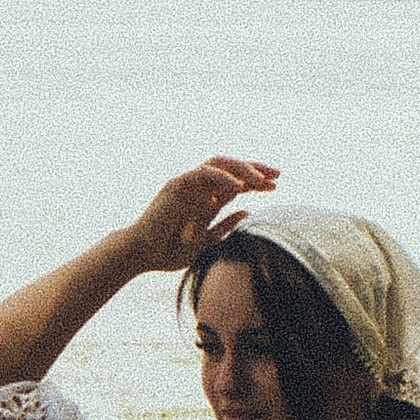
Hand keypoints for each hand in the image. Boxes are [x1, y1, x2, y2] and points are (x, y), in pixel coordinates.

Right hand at [123, 156, 279, 276]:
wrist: (142, 255)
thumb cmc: (169, 251)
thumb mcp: (206, 242)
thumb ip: (224, 227)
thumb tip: (248, 213)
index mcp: (207, 200)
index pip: (236, 183)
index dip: (257, 182)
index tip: (276, 185)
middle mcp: (199, 188)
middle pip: (231, 168)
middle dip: (255, 168)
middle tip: (276, 174)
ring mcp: (187, 184)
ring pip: (218, 164)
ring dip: (241, 168)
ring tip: (260, 178)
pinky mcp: (176, 185)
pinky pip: (202, 174)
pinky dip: (221, 177)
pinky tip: (238, 185)